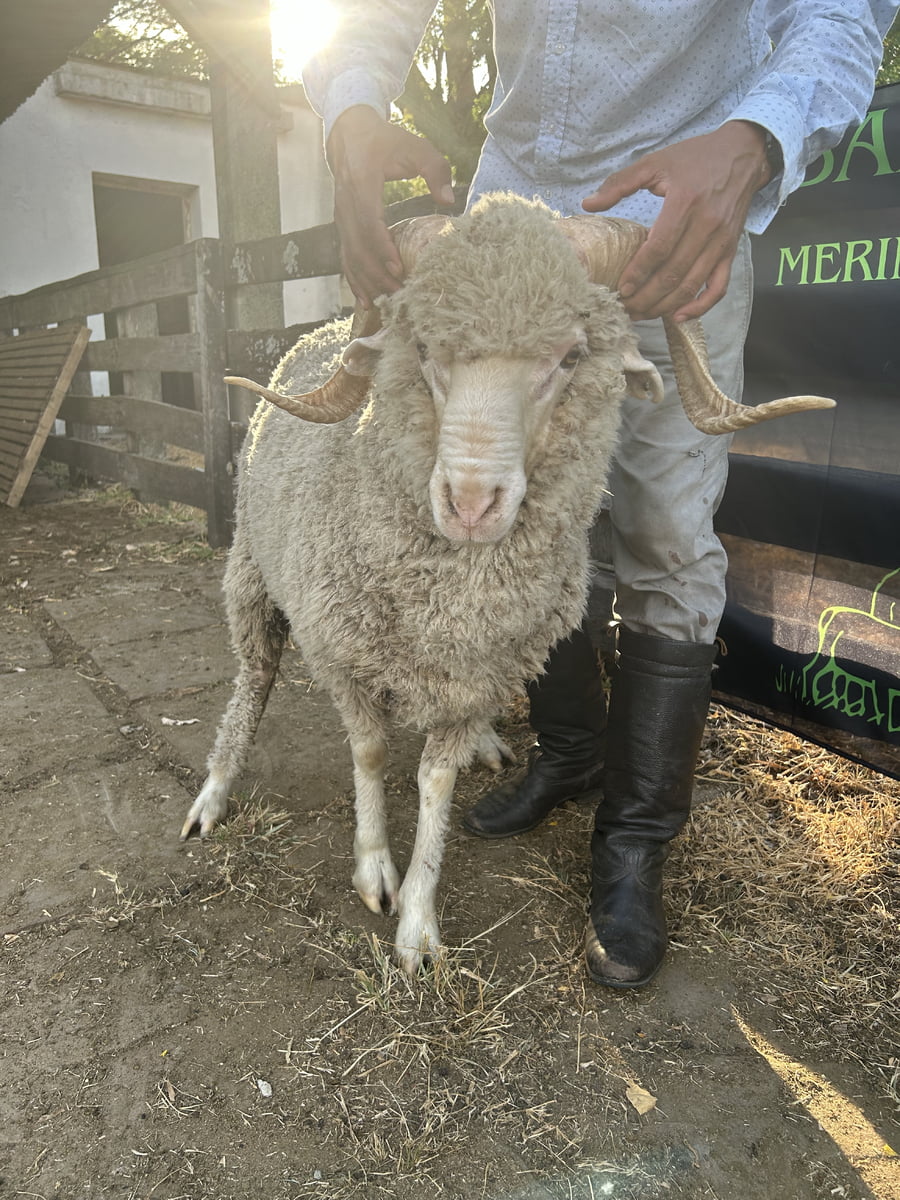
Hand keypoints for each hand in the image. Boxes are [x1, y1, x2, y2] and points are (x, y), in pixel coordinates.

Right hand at [327, 105, 453, 306]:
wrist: (348, 134)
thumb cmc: (386, 141)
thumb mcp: (415, 147)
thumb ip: (436, 169)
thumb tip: (447, 200)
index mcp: (361, 182)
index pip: (369, 221)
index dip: (382, 247)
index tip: (398, 267)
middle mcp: (345, 202)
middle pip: (358, 246)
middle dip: (376, 272)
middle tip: (398, 292)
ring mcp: (340, 216)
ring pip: (349, 255)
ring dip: (366, 281)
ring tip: (384, 302)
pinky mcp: (341, 225)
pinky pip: (345, 256)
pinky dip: (354, 279)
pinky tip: (365, 300)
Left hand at [581, 121, 771, 321]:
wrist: (742, 154)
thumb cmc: (696, 158)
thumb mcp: (656, 162)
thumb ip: (620, 182)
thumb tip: (588, 204)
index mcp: (685, 202)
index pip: (659, 248)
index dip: (638, 272)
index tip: (621, 288)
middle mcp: (706, 225)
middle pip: (673, 273)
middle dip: (647, 297)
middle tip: (626, 308)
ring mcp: (721, 241)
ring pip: (692, 284)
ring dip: (665, 306)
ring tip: (642, 314)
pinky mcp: (731, 250)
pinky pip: (718, 287)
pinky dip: (700, 306)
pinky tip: (679, 316)